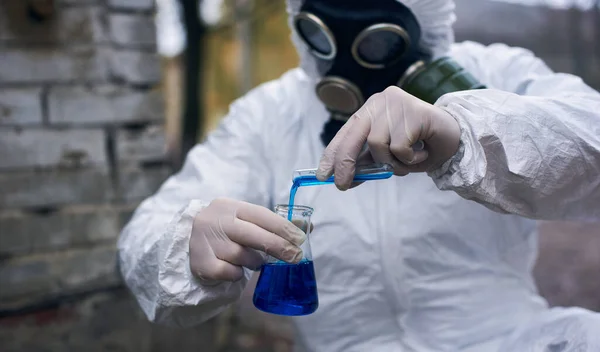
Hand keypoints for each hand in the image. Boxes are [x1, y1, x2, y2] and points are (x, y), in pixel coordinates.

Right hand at [190, 198, 307, 282]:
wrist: (189, 241)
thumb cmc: (226, 231)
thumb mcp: (245, 221)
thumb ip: (273, 223)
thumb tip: (307, 227)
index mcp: (229, 206)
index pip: (261, 214)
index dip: (283, 227)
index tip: (300, 239)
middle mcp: (215, 220)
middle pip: (254, 235)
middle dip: (279, 247)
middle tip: (295, 257)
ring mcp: (205, 241)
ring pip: (243, 256)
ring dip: (254, 261)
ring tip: (253, 260)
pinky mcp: (201, 262)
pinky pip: (230, 272)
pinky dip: (237, 273)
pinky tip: (234, 268)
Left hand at [316, 86, 459, 189]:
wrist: (454, 139)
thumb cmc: (419, 146)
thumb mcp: (388, 156)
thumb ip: (367, 162)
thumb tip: (344, 178)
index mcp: (371, 109)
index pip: (345, 132)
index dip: (332, 153)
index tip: (323, 174)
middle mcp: (380, 102)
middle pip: (354, 136)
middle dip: (345, 164)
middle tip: (342, 185)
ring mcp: (396, 104)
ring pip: (378, 145)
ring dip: (391, 162)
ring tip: (408, 160)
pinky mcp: (413, 111)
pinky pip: (398, 147)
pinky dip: (408, 159)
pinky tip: (420, 152)